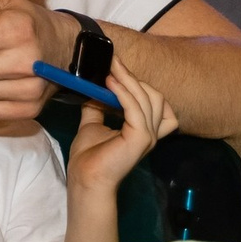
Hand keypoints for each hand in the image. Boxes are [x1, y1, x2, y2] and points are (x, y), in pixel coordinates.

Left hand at [66, 72, 178, 197]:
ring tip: (111, 70)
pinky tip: (110, 83)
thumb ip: (98, 107)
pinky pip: (136, 110)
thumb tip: (93, 88)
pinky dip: (124, 93)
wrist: (85, 177)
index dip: (138, 82)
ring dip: (129, 81)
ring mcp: (148, 136)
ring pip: (149, 99)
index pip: (154, 101)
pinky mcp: (140, 139)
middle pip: (154, 96)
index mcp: (144, 129)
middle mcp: (151, 132)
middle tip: (113, 63)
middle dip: (134, 78)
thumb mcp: (93, 124)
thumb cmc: (90, 156)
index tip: (117, 66)